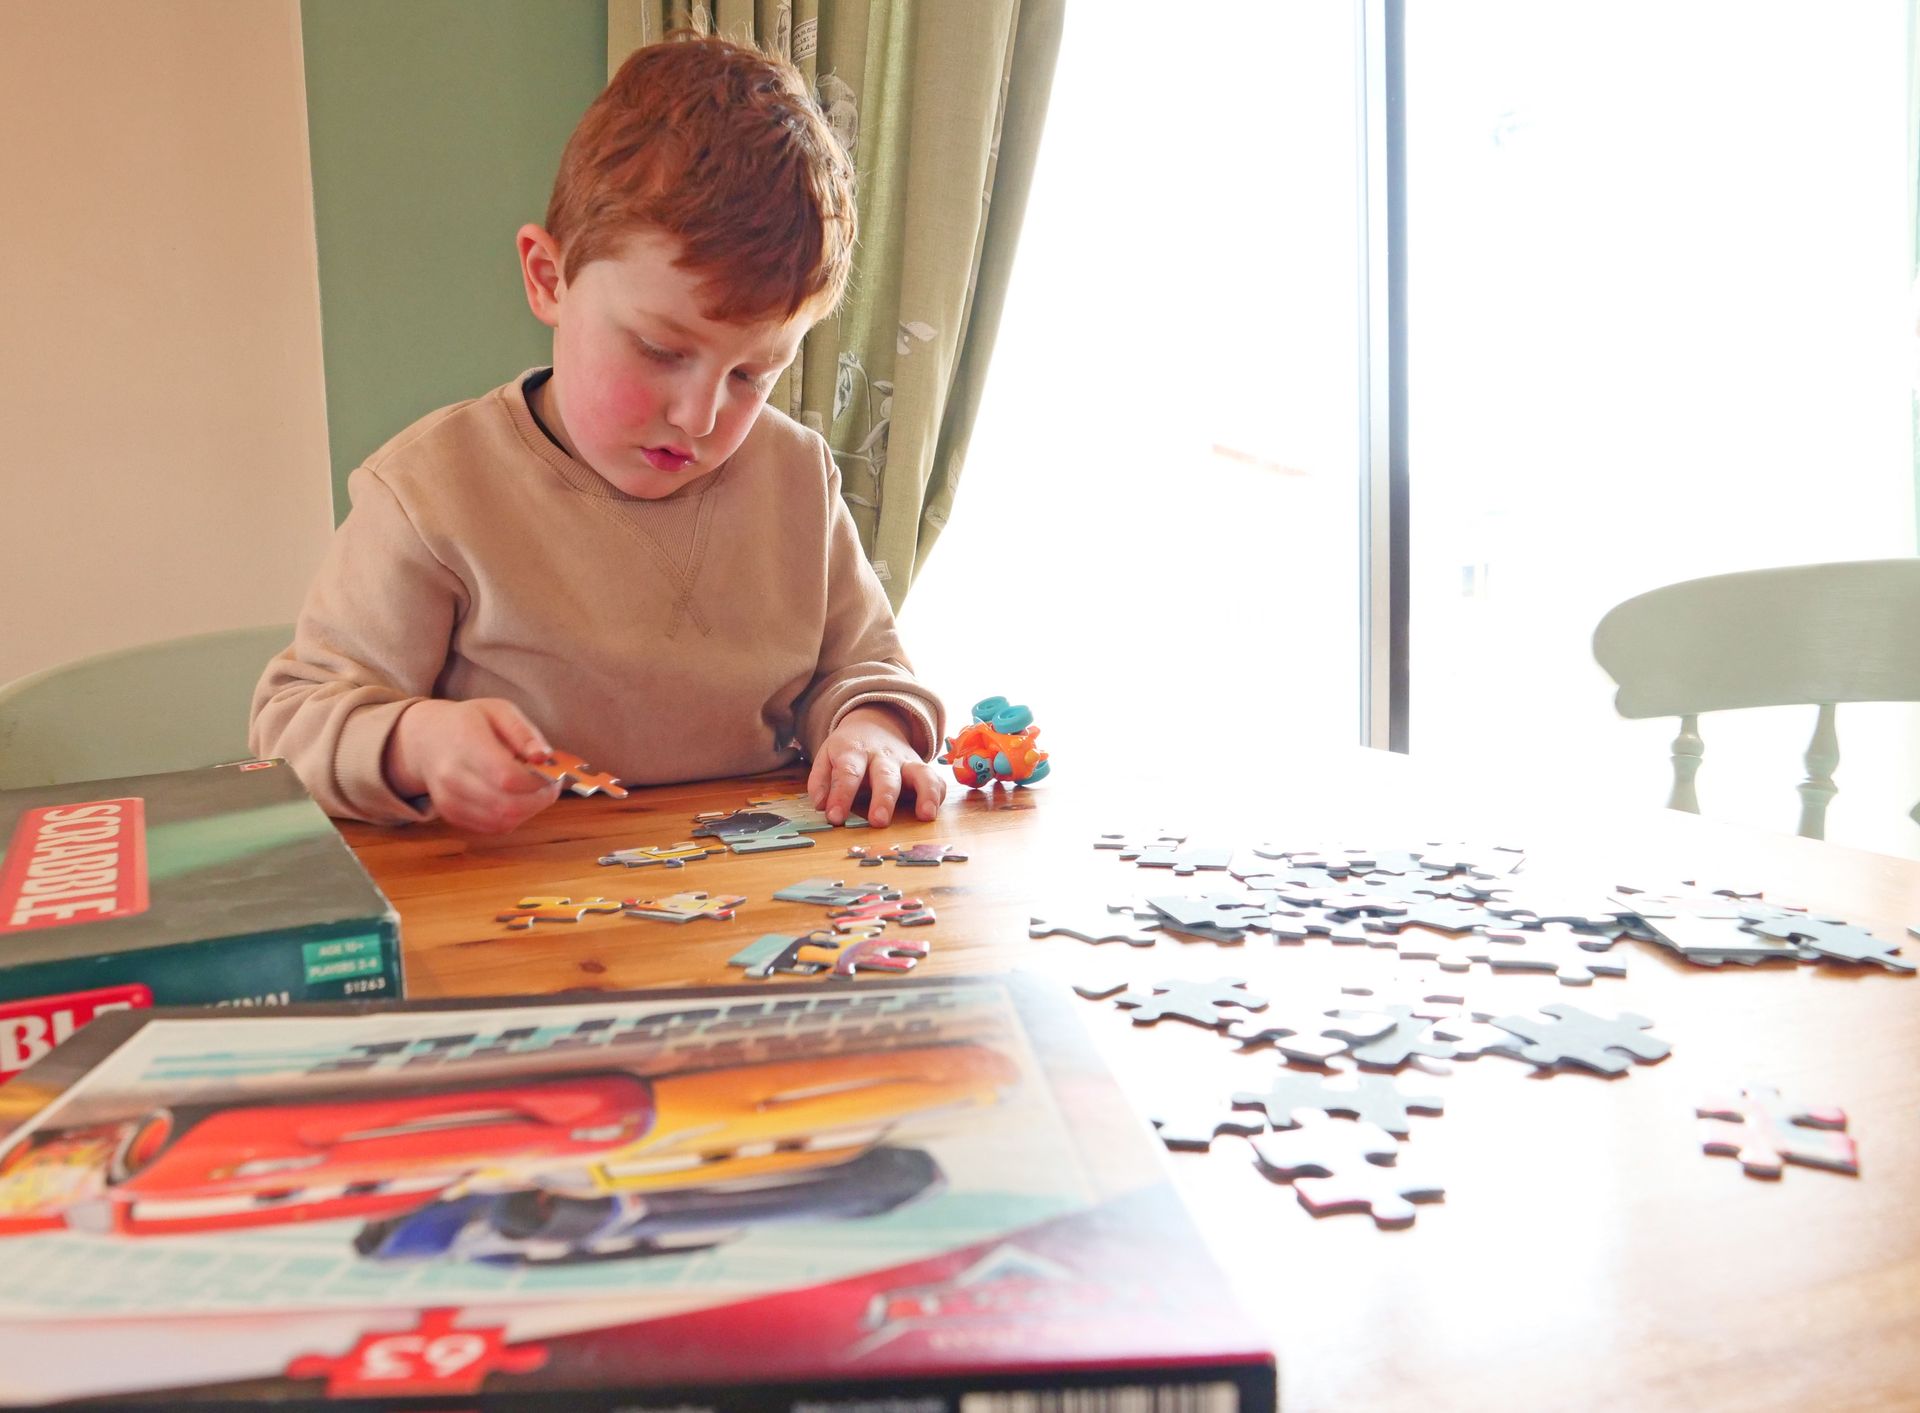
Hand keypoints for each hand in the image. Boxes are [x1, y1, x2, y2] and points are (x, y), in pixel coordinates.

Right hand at [383, 698, 562, 833]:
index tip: (553, 772)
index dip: (538, 781)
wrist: (427, 740)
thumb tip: (544, 756)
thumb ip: (523, 731)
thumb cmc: (468, 722)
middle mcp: (451, 775)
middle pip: (507, 805)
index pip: (507, 776)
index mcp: (465, 743)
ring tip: (533, 790)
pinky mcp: (451, 815)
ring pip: (502, 821)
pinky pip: (492, 827)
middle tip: (551, 785)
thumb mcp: (498, 710)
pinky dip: (513, 817)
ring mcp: (448, 799)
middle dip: (539, 800)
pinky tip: (515, 798)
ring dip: (529, 810)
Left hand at [808, 705, 946, 827]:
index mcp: (854, 752)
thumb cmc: (849, 749)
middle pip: (885, 776)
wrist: (875, 723)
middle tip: (878, 821)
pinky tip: (933, 812)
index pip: (848, 772)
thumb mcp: (827, 757)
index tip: (835, 818)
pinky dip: (937, 794)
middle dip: (883, 799)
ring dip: (924, 793)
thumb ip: (820, 780)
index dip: (841, 795)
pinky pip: (935, 778)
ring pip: (919, 773)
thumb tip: (821, 805)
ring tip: (925, 816)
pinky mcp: (921, 768)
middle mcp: (882, 756)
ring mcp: (905, 761)